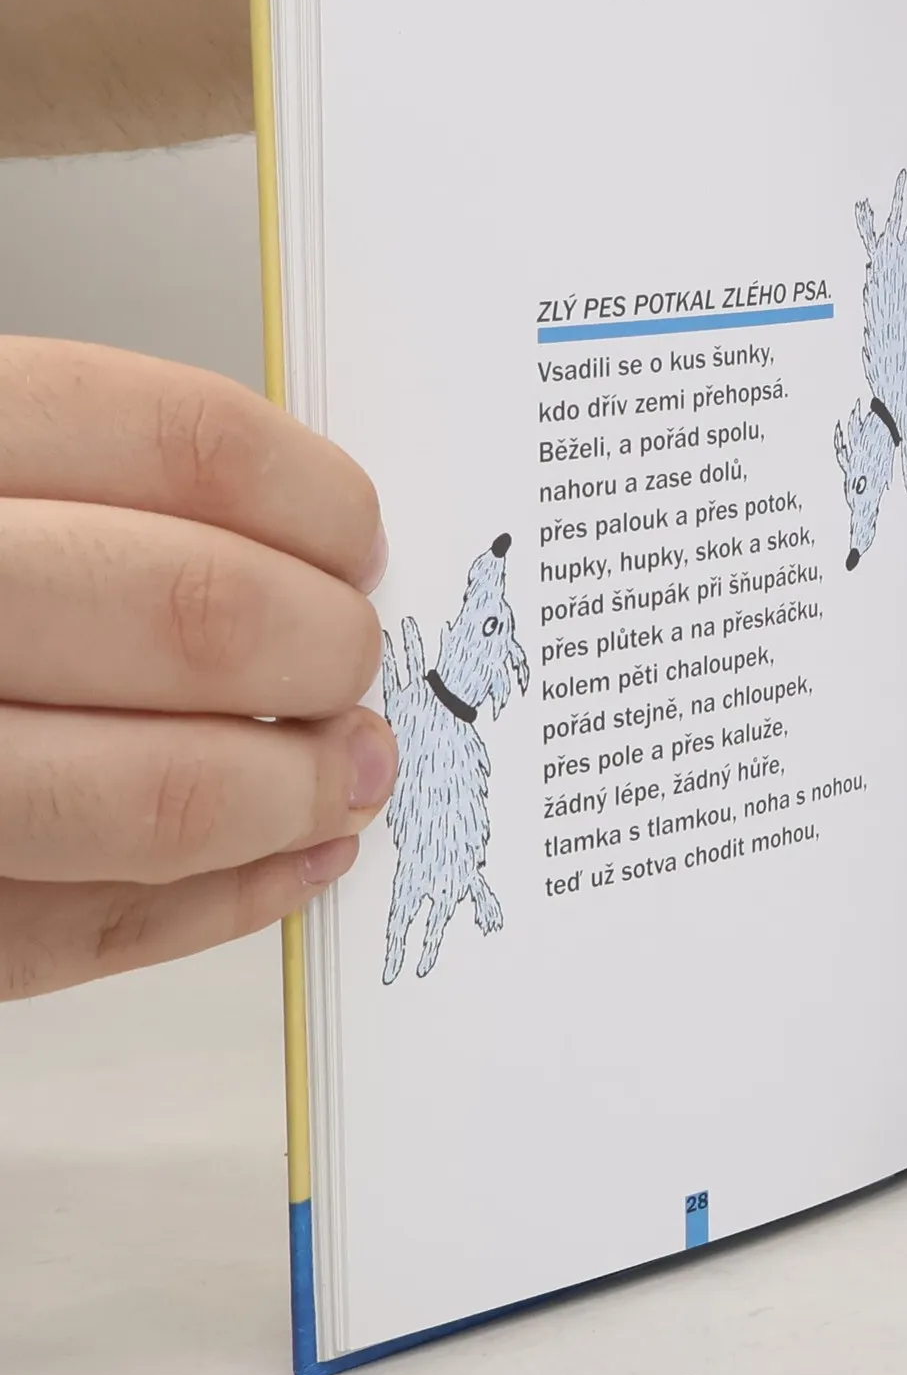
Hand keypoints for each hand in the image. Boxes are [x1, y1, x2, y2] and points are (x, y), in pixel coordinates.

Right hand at [0, 339, 395, 997]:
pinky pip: (83, 932)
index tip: (355, 536)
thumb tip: (304, 547)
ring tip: (349, 772)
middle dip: (321, 649)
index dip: (311, 497)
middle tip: (350, 660)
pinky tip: (293, 862)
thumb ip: (84, 489)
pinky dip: (222, 903)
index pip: (176, 442)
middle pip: (189, 614)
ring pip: (148, 797)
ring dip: (294, 792)